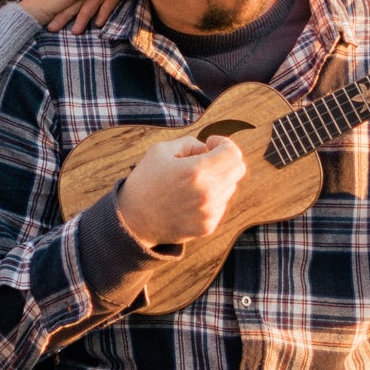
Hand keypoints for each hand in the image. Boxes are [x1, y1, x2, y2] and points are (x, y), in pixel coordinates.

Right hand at [116, 135, 246, 246]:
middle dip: (224, 160)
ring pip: (229, 187)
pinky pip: (220, 204)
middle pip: (237, 170)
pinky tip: (189, 198)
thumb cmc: (145, 182)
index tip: (210, 144)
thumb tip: (208, 149)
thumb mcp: (160, 151)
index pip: (233, 153)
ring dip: (217, 179)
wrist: (132, 220)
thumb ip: (190, 143)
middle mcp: (207, 193)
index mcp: (196, 171)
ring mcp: (209, 213)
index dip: (224, 143)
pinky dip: (211, 197)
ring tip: (191, 182)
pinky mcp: (207, 226)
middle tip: (204, 160)